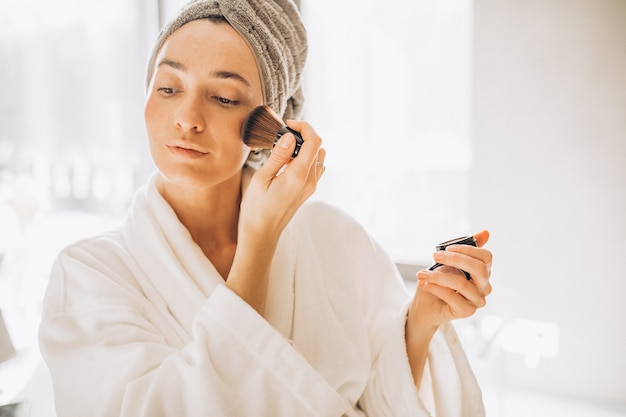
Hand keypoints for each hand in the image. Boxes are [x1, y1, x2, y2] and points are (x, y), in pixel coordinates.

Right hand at [239, 120, 325, 242]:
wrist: (262, 233)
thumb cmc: (256, 208)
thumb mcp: (262, 179)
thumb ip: (278, 156)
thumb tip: (290, 137)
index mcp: (298, 176)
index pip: (314, 142)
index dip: (304, 127)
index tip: (288, 125)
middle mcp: (310, 181)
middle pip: (318, 147)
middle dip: (303, 135)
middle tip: (283, 136)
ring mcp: (311, 187)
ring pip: (318, 157)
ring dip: (305, 147)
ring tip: (284, 149)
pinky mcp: (308, 190)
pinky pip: (315, 168)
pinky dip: (305, 158)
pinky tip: (288, 162)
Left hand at [410, 230, 492, 329]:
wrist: (425, 306)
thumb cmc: (438, 281)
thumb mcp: (448, 262)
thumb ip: (465, 248)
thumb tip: (486, 232)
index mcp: (483, 272)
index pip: (486, 257)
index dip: (468, 249)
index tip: (447, 248)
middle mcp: (484, 287)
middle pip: (480, 269)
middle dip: (455, 259)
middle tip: (435, 256)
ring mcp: (477, 301)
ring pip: (461, 283)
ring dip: (437, 275)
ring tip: (421, 273)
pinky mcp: (467, 312)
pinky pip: (452, 297)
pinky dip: (435, 287)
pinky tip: (424, 283)